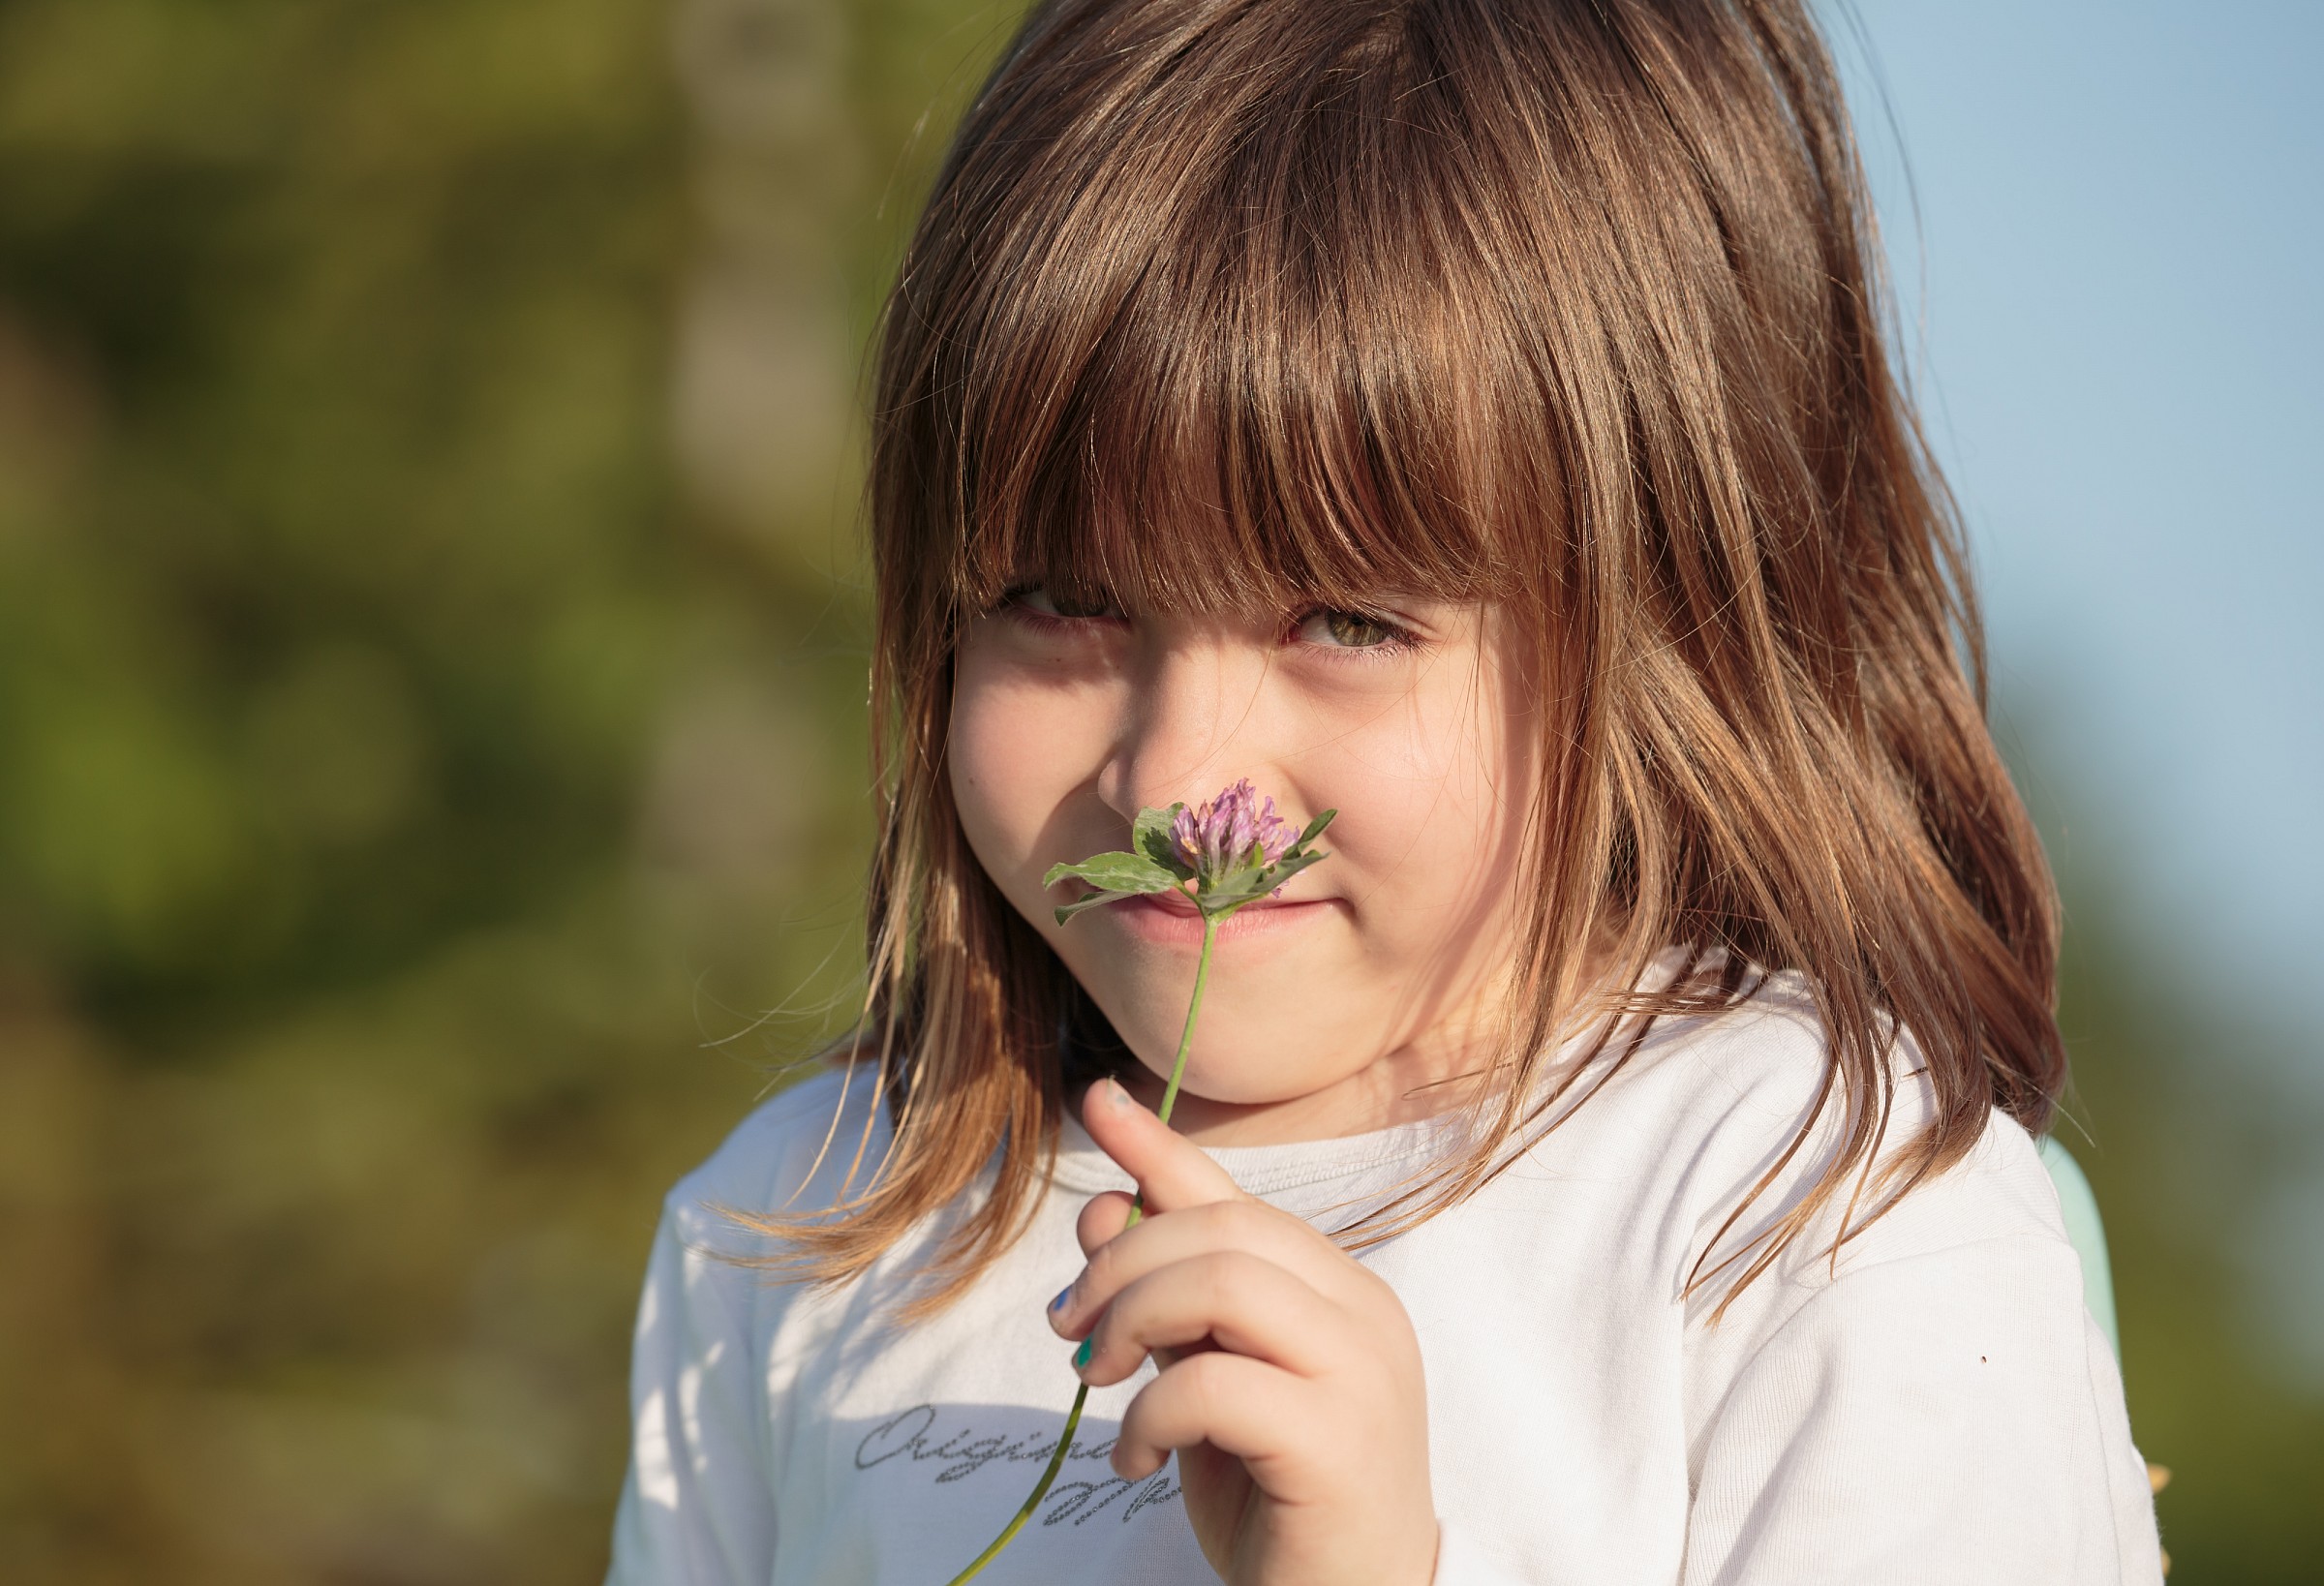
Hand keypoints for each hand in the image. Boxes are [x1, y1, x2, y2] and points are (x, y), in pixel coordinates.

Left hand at [1048, 1077, 1439, 1585]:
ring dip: (1132, 1319)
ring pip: (1224, 1281)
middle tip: (1068, 1331)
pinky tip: (1135, 1458)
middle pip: (1224, 1228)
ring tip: (1096, 1380)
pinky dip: (1149, 1414)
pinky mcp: (1337, 1442)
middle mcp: (1365, 1315)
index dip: (1161, 1148)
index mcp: (1340, 1291)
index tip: (1097, 1101)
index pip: (1239, 1198)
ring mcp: (1362, 1374)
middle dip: (1121, 1263)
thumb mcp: (1207, 1383)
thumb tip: (1106, 1206)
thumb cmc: (1280, 1500)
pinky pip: (1216, 1384)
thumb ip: (1168, 1301)